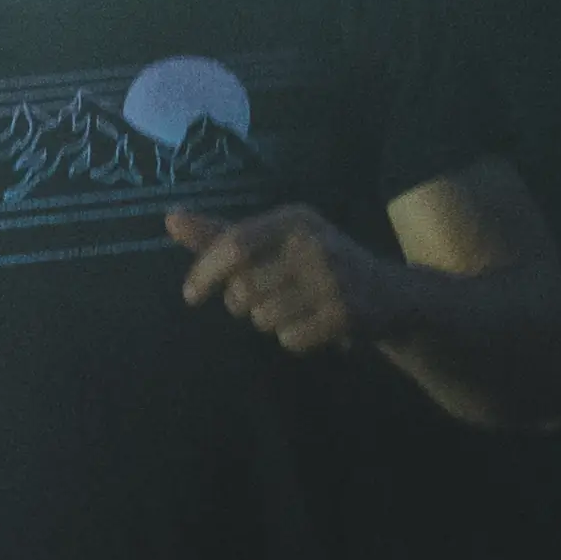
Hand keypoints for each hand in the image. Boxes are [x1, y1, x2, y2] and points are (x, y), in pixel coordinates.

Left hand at [168, 204, 410, 357]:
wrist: (390, 293)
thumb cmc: (315, 265)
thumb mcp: (273, 241)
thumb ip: (220, 235)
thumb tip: (170, 220)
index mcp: (292, 219)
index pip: (234, 245)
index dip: (205, 273)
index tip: (190, 295)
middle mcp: (313, 243)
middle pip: (243, 290)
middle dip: (240, 305)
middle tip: (261, 301)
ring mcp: (332, 278)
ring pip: (264, 318)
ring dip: (268, 323)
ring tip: (294, 309)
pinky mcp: (345, 313)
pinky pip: (290, 339)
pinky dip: (294, 339)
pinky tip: (312, 325)